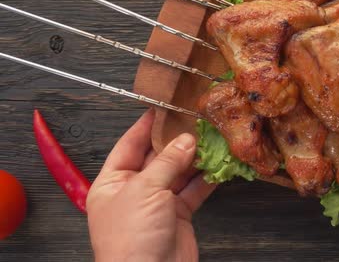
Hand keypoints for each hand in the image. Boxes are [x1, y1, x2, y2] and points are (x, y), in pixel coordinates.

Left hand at [86, 109, 215, 261]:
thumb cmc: (131, 238)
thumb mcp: (145, 190)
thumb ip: (168, 162)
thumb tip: (185, 140)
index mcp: (112, 182)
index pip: (129, 145)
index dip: (146, 126)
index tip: (163, 108)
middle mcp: (134, 190)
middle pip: (157, 157)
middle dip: (176, 140)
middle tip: (195, 121)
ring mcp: (157, 203)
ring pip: (178, 173)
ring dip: (195, 158)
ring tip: (211, 139)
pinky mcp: (178, 215)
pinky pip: (193, 191)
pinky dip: (206, 179)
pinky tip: (218, 165)